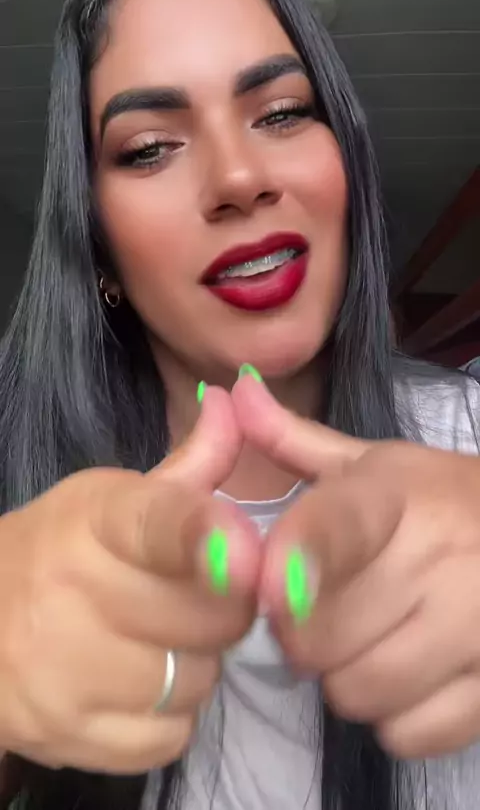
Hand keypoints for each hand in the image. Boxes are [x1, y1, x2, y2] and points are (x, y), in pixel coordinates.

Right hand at [0, 387, 260, 772]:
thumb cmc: (60, 552)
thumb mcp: (114, 500)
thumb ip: (191, 465)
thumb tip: (240, 400)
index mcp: (94, 519)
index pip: (157, 525)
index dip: (204, 537)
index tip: (244, 550)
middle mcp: (71, 592)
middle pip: (212, 615)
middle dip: (222, 607)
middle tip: (192, 596)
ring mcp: (64, 673)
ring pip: (198, 679)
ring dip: (196, 663)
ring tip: (157, 640)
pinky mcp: (68, 737)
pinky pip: (172, 735)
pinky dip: (170, 715)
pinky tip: (139, 684)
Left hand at [233, 373, 479, 758]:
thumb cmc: (437, 502)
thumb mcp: (373, 464)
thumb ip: (293, 438)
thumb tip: (232, 389)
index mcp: (397, 495)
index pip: (340, 528)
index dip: (302, 560)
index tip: (273, 587)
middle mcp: (440, 558)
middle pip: (317, 636)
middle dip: (302, 632)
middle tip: (326, 608)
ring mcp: (476, 627)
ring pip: (357, 691)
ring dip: (345, 677)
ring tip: (369, 638)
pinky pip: (408, 732)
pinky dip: (395, 717)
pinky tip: (409, 674)